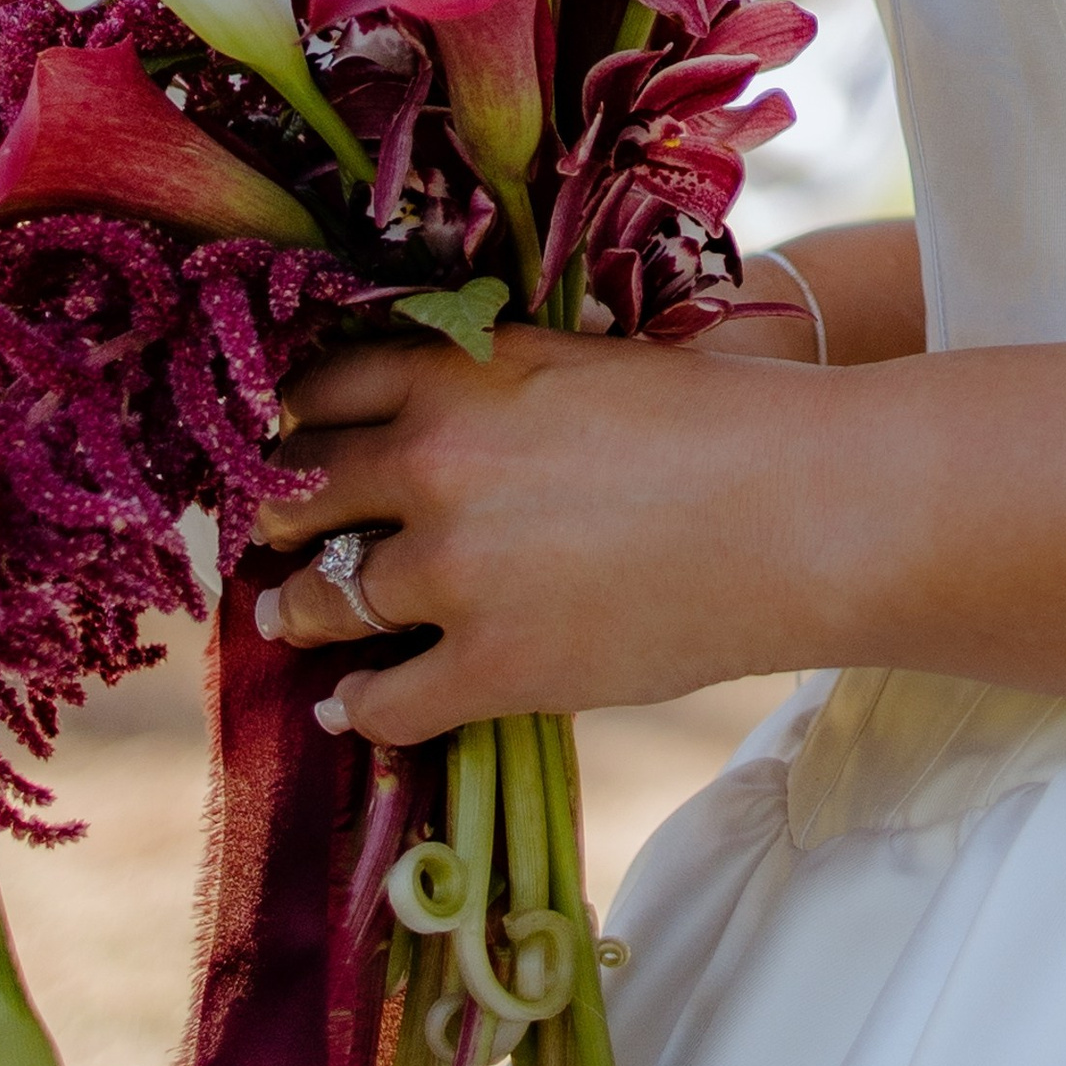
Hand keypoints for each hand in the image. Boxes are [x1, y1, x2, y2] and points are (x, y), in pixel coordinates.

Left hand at [254, 322, 822, 743]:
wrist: (799, 509)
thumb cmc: (714, 418)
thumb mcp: (579, 360)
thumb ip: (489, 382)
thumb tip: (425, 410)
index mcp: (458, 371)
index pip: (322, 388)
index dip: (291, 419)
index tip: (281, 442)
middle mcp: (433, 463)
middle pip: (301, 492)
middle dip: (274, 515)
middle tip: (266, 532)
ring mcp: (454, 571)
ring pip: (325, 599)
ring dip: (299, 610)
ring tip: (289, 617)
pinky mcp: (490, 667)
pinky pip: (383, 699)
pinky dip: (360, 705)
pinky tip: (352, 703)